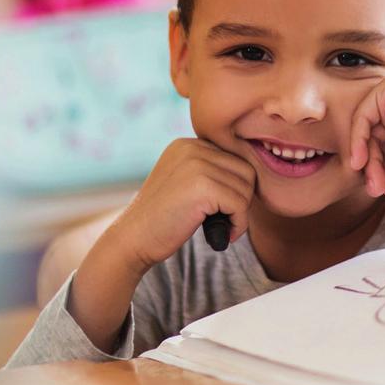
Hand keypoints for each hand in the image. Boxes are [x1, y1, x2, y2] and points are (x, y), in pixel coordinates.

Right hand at [69, 138, 254, 352]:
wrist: (131, 240)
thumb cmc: (162, 219)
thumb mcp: (183, 182)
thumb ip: (210, 171)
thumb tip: (253, 174)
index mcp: (187, 143)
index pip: (234, 158)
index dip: (235, 187)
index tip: (224, 208)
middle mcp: (192, 146)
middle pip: (245, 169)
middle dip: (241, 199)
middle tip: (226, 220)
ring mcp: (196, 164)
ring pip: (246, 186)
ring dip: (240, 213)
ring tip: (223, 227)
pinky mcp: (202, 185)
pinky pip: (240, 204)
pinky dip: (238, 224)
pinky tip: (224, 235)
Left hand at [349, 78, 384, 197]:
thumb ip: (381, 161)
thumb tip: (359, 166)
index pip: (379, 146)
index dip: (377, 170)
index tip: (384, 190)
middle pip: (372, 140)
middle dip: (372, 168)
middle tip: (377, 190)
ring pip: (367, 133)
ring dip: (369, 162)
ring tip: (378, 184)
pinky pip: (362, 117)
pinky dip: (358, 141)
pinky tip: (360, 161)